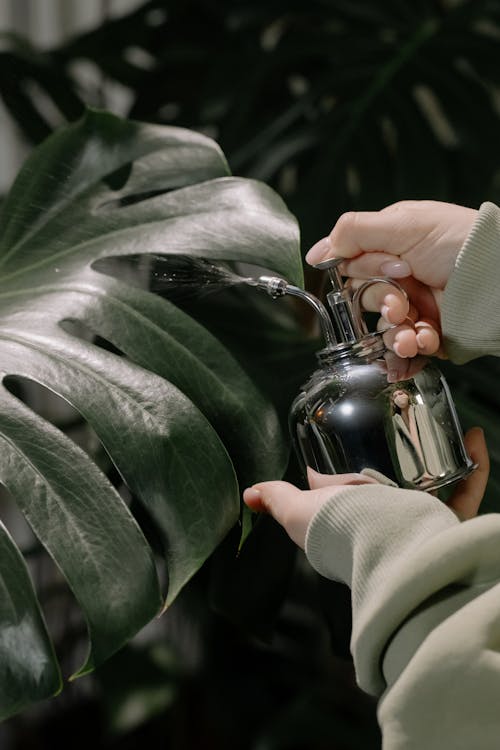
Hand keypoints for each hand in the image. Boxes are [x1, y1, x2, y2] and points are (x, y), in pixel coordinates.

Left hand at [243, 428, 488, 547]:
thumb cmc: (336, 531)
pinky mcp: (445, 521)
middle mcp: (384, 518)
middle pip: (395, 485)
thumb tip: (248, 494)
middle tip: (405, 421)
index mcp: (350, 515)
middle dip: (402, 456)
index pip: (349, 489)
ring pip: (434, 486)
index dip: (349, 466)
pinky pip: (465, 490)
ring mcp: (417, 521)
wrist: (379, 547)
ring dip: (441, 455)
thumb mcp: (296, 510)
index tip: (358, 431)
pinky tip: (472, 437)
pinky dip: (473, 465)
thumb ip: (277, 498)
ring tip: (438, 425)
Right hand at [306, 201, 477, 364]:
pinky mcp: (429, 333)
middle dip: (382, 306)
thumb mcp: (402, 224)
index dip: (363, 274)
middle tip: (400, 304)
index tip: (386, 271)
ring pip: (385, 329)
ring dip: (395, 335)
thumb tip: (315, 252)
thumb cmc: (459, 241)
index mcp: (392, 247)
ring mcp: (416, 306)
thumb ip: (352, 233)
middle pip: (366, 301)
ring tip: (412, 336)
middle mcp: (401, 277)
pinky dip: (412, 349)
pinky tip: (423, 342)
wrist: (497, 279)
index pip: (354, 267)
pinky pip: (406, 348)